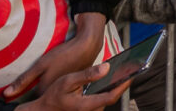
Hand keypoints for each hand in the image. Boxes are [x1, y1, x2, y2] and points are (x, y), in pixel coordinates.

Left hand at [7, 13, 105, 97]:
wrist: (87, 46)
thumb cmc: (63, 55)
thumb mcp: (40, 65)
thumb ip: (23, 80)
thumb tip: (6, 94)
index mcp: (45, 91)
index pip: (30, 100)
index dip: (24, 96)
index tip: (20, 94)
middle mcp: (56, 93)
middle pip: (42, 97)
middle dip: (36, 94)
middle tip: (37, 83)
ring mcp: (66, 90)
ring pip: (52, 93)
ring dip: (48, 90)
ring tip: (48, 80)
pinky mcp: (74, 86)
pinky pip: (61, 89)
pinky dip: (58, 86)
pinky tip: (58, 76)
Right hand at [16, 63, 133, 110]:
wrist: (43, 110)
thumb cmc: (53, 96)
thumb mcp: (68, 81)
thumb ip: (87, 75)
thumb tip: (106, 68)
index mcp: (86, 105)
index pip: (111, 96)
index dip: (123, 86)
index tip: (132, 74)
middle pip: (111, 98)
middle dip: (121, 84)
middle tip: (131, 70)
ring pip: (107, 100)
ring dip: (116, 87)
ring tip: (124, 73)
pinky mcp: (88, 110)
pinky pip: (102, 101)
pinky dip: (108, 91)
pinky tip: (112, 80)